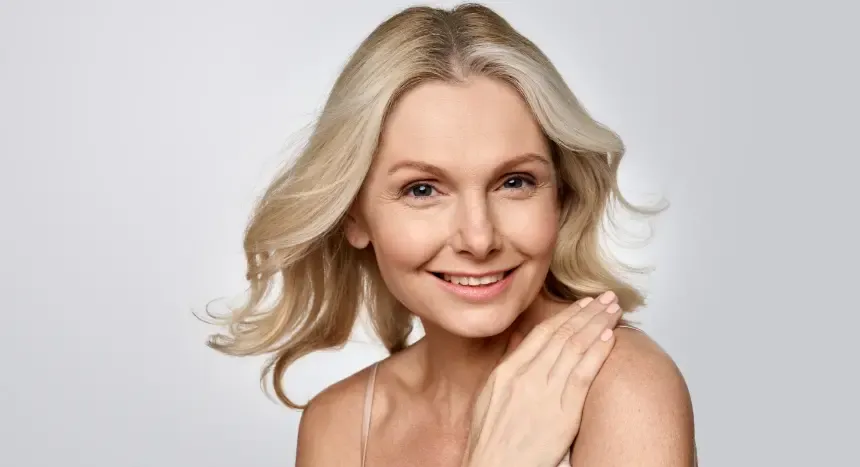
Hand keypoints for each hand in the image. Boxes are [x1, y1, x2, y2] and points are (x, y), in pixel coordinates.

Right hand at [461, 292, 622, 466]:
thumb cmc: (490, 439)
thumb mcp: (488, 395)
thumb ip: (506, 363)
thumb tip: (517, 338)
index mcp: (507, 372)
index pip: (542, 333)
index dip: (566, 315)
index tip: (583, 303)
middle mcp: (526, 378)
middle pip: (563, 335)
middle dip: (588, 313)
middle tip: (607, 298)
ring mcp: (545, 395)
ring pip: (576, 349)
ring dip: (598, 325)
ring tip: (615, 311)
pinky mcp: (562, 415)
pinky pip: (583, 377)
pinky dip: (597, 354)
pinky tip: (609, 338)